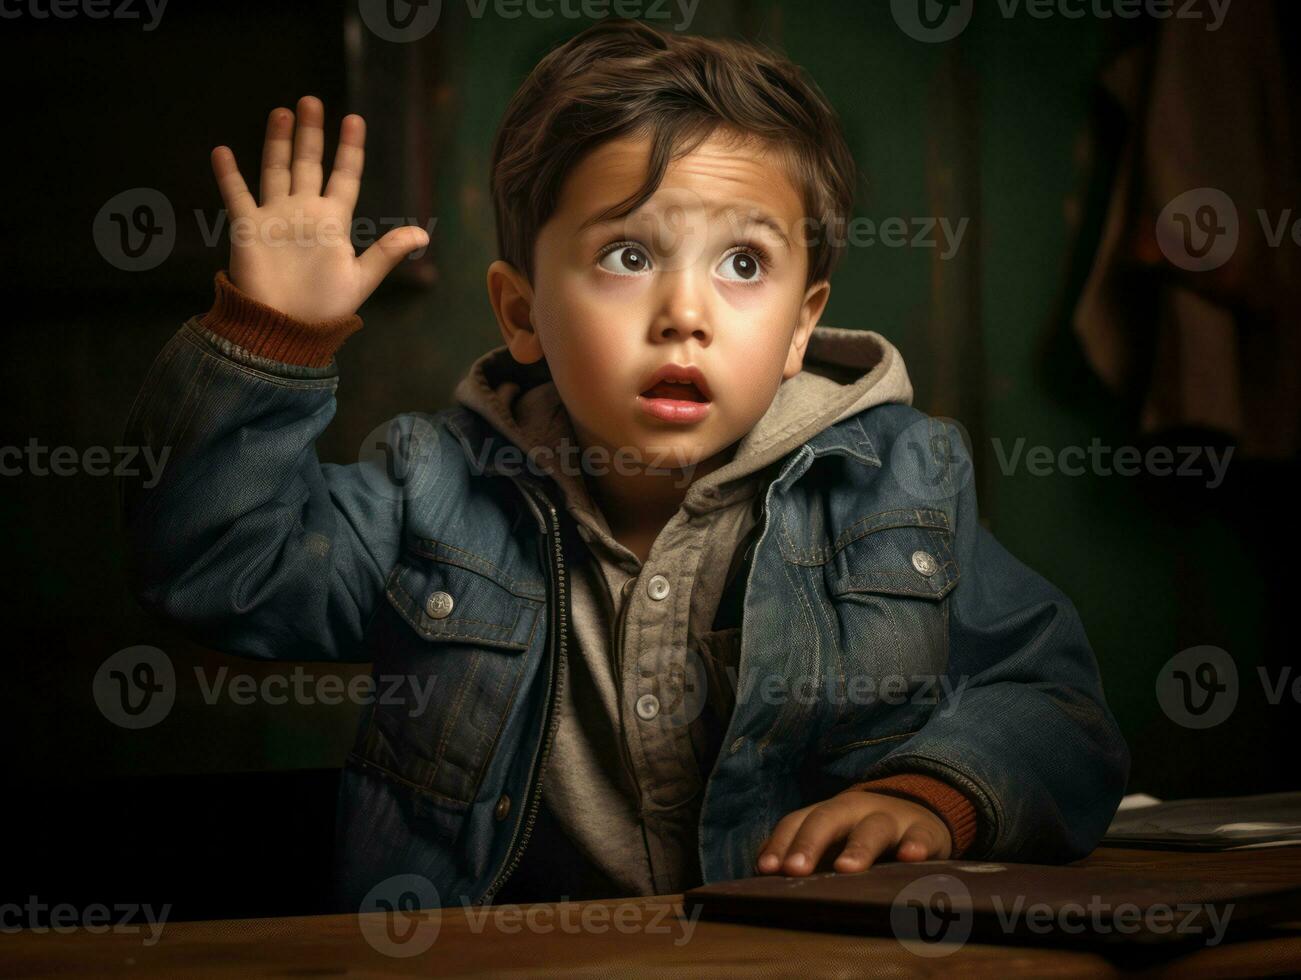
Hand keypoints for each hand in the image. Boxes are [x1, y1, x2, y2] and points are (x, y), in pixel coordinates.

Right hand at [209, 95, 429, 321]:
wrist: (286, 326)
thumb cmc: (325, 307)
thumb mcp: (361, 278)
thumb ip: (387, 252)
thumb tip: (422, 234)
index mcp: (333, 221)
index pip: (344, 176)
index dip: (349, 149)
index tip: (354, 119)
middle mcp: (304, 212)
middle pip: (308, 163)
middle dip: (311, 133)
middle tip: (311, 101)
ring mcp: (276, 217)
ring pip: (276, 169)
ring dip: (278, 142)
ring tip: (282, 112)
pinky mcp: (249, 227)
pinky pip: (237, 195)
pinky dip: (229, 174)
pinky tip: (222, 150)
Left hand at [756, 790, 951, 875]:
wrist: (918, 813)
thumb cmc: (860, 837)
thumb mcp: (830, 841)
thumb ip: (798, 855)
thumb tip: (761, 878)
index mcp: (826, 813)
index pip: (796, 822)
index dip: (779, 844)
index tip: (766, 870)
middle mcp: (854, 811)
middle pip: (827, 819)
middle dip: (809, 842)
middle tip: (794, 870)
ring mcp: (891, 819)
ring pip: (873, 828)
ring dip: (858, 848)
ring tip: (845, 868)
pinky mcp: (925, 832)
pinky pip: (921, 837)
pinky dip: (916, 845)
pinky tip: (910, 858)